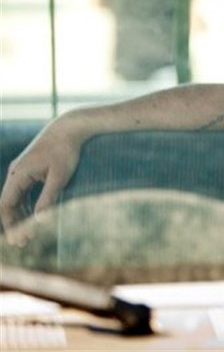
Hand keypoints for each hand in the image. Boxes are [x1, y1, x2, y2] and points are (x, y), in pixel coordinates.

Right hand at [0, 116, 82, 245]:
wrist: (70, 128)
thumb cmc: (66, 151)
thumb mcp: (59, 177)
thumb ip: (48, 198)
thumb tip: (40, 220)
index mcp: (18, 173)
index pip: (6, 204)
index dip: (11, 224)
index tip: (20, 239)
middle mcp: (17, 172)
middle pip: (9, 202)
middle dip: (15, 223)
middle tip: (23, 242)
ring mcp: (24, 169)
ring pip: (17, 197)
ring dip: (21, 215)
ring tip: (29, 233)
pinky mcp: (33, 168)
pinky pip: (25, 190)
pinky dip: (27, 204)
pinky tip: (34, 216)